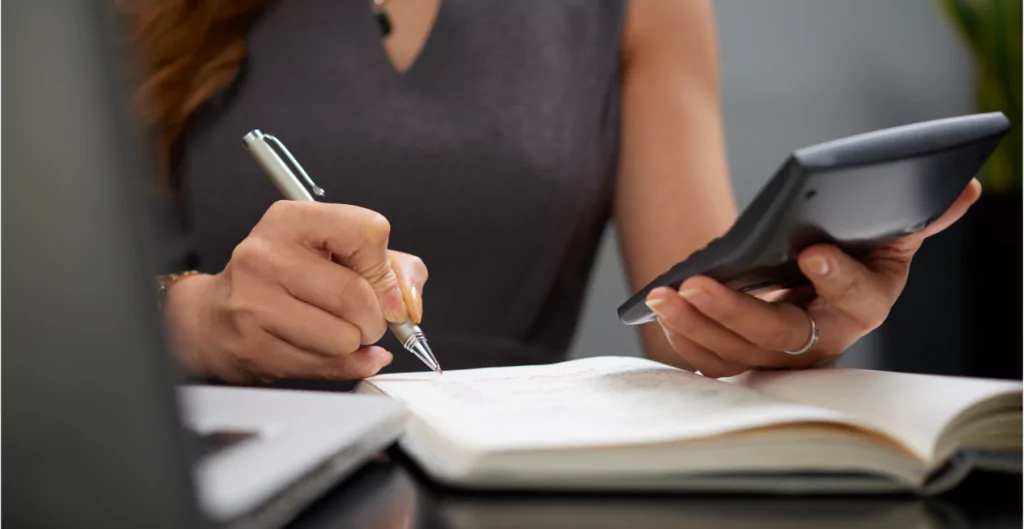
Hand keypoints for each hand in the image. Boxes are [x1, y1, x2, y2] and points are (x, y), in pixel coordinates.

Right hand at [164, 201, 427, 382]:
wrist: (214, 316)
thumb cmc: (285, 280)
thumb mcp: (336, 253)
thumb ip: (392, 267)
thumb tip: (409, 303)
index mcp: (292, 220)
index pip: (367, 233)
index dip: (386, 270)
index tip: (384, 288)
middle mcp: (266, 255)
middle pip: (356, 295)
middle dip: (375, 318)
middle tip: (365, 320)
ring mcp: (254, 302)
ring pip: (343, 337)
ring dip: (355, 343)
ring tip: (337, 331)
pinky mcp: (252, 346)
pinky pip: (324, 366)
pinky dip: (344, 365)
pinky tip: (332, 352)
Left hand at [645, 179, 981, 377]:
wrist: (812, 281)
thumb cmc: (850, 251)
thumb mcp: (885, 231)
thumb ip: (918, 215)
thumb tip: (961, 186)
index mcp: (866, 305)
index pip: (858, 300)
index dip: (839, 278)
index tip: (812, 251)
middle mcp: (824, 340)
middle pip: (781, 337)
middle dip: (737, 312)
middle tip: (700, 283)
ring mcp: (782, 357)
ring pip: (738, 353)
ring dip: (698, 325)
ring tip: (666, 294)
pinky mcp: (746, 360)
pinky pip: (713, 362)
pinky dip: (687, 338)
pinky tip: (665, 309)